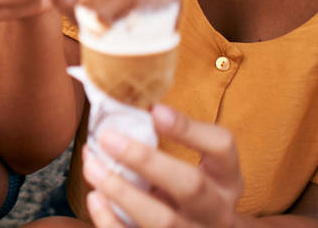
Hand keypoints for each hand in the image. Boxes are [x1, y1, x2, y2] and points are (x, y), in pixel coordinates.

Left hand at [83, 104, 242, 227]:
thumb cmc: (192, 191)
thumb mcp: (196, 167)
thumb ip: (170, 139)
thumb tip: (123, 102)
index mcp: (225, 178)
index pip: (222, 147)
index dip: (190, 129)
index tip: (154, 110)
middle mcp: (216, 209)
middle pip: (191, 186)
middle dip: (147, 161)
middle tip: (108, 138)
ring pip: (163, 220)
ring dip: (121, 192)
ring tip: (92, 166)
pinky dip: (111, 220)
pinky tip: (95, 198)